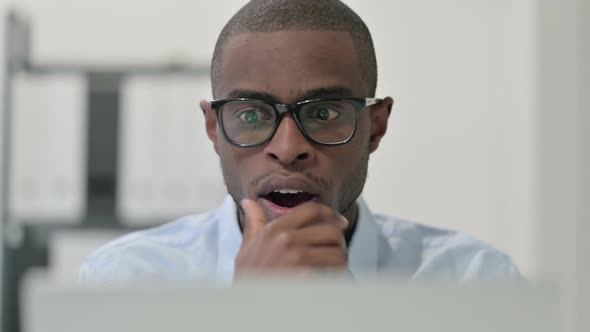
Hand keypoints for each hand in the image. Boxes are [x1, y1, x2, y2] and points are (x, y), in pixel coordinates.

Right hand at [234, 199, 348, 277]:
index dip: (330, 213)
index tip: (339, 221)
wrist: (245, 305)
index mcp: (274, 229)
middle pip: (330, 229)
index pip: (312, 210)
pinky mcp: (307, 277)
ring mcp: (297, 258)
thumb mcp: (246, 248)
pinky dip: (339, 274)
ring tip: (336, 265)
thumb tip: (249, 202)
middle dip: (339, 239)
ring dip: (341, 258)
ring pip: (338, 251)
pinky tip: (332, 278)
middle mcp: (286, 240)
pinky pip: (335, 270)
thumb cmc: (248, 279)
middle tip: (338, 247)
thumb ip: (254, 222)